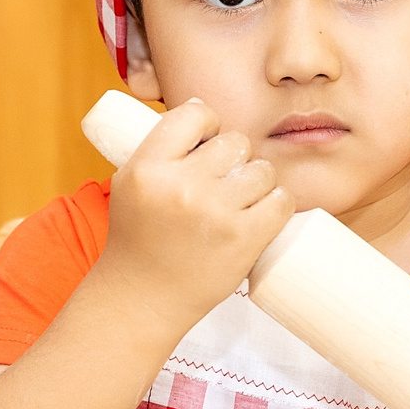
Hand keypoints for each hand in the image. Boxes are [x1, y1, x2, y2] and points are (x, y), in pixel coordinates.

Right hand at [97, 99, 294, 332]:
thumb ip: (161, 149)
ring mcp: (214, 213)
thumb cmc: (138, 240)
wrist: (142, 299)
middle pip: (235, 142)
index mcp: (147, 168)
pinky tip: (263, 213)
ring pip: (262, 170)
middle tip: (223, 183)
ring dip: (258, 183)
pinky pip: (281, 201)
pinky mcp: (243, 239)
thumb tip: (203, 109)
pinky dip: (276, 205)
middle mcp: (180, 187)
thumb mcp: (129, 185)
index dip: (207, 124)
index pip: (194, 115)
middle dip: (234, 159)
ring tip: (240, 202)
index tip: (207, 143)